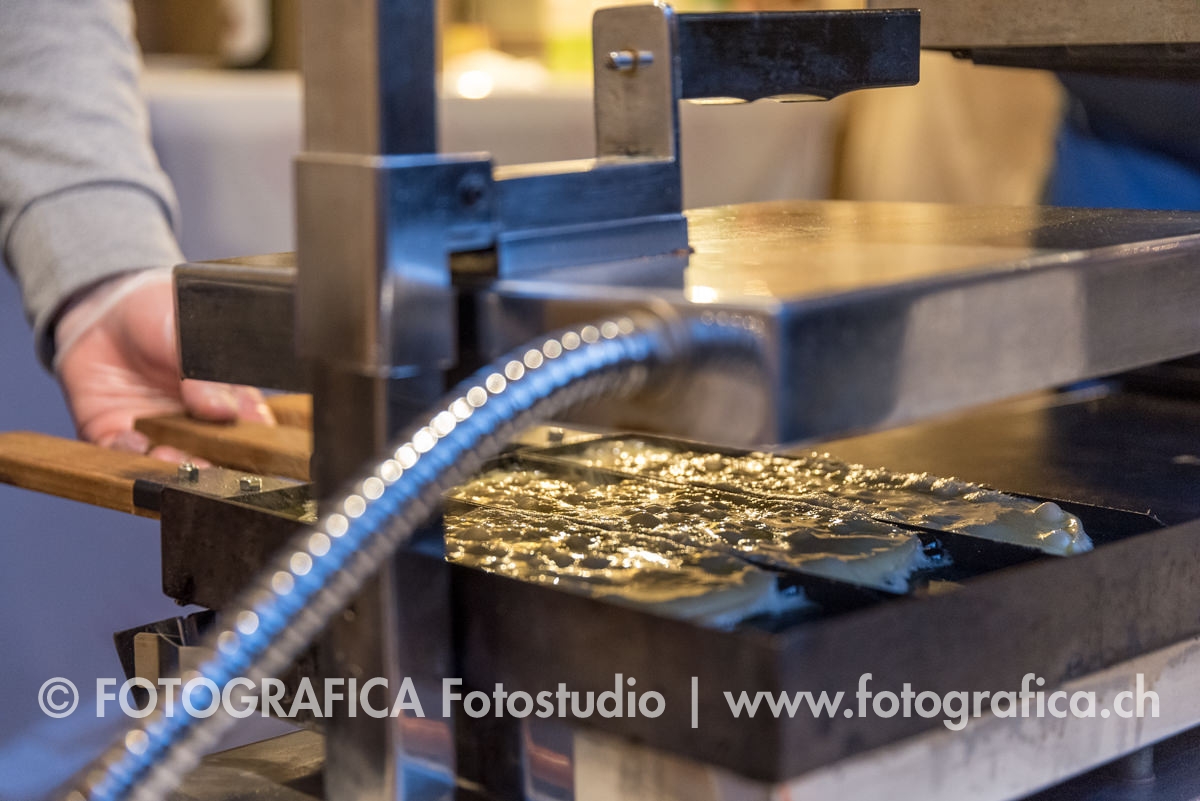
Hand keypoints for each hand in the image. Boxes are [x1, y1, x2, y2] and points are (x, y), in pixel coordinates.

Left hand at [54, 269, 274, 461]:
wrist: (102, 309)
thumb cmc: (157, 313)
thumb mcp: (187, 334)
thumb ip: (205, 373)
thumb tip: (225, 411)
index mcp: (225, 396)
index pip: (247, 425)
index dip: (250, 439)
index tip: (251, 444)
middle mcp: (195, 420)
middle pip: (213, 453)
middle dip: (215, 465)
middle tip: (213, 465)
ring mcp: (156, 430)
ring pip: (171, 461)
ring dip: (174, 467)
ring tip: (175, 461)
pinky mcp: (116, 434)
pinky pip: (123, 454)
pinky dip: (130, 454)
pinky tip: (136, 443)